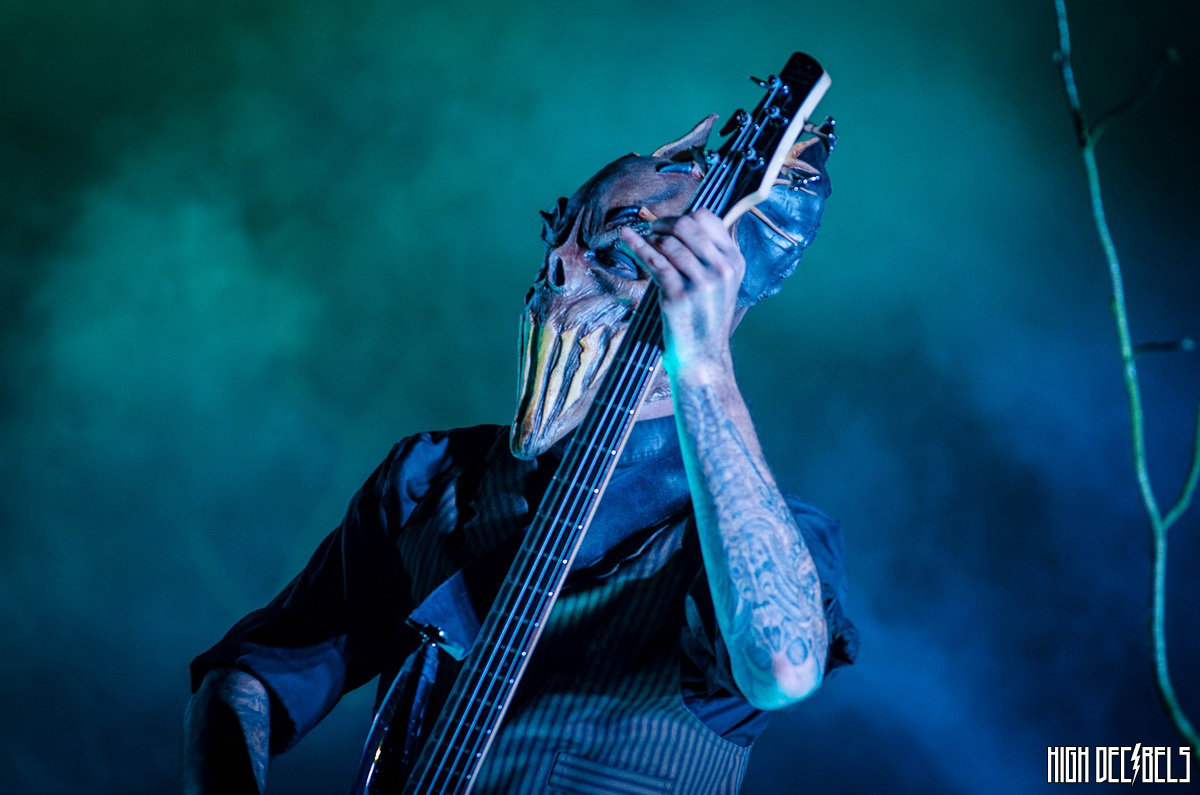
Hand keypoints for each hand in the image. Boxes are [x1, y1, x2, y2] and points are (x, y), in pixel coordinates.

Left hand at [619, 209, 744, 376]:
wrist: (702, 355)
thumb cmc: (704, 315)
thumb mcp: (720, 282)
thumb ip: (710, 253)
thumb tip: (683, 220)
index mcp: (734, 260)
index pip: (707, 218)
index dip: (684, 216)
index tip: (669, 225)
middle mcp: (722, 269)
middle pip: (686, 225)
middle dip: (663, 223)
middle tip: (651, 230)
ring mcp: (702, 283)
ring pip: (668, 242)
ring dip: (650, 239)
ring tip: (643, 243)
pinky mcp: (679, 295)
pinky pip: (654, 261)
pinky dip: (637, 246)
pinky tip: (626, 237)